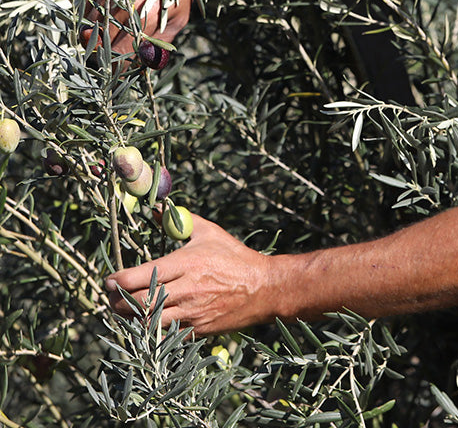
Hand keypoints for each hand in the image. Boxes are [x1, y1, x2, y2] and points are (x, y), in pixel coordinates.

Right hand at [83, 0, 197, 58]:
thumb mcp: (178, 16)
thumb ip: (161, 42)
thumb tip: (145, 63)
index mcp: (145, 19)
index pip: (120, 55)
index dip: (118, 66)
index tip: (119, 68)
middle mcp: (124, 6)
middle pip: (101, 44)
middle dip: (104, 53)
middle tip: (111, 55)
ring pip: (90, 26)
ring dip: (95, 36)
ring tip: (106, 38)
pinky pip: (88, 6)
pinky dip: (91, 16)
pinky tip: (103, 17)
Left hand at [106, 213, 275, 335]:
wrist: (262, 288)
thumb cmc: (234, 256)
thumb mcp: (209, 232)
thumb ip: (180, 221)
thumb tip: (155, 209)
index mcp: (187, 263)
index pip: (140, 275)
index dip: (117, 280)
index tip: (109, 279)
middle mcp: (186, 289)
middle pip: (137, 303)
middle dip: (117, 301)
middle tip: (112, 296)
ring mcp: (190, 313)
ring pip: (146, 323)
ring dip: (130, 318)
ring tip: (125, 310)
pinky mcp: (196, 330)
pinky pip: (164, 335)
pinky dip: (150, 331)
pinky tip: (146, 321)